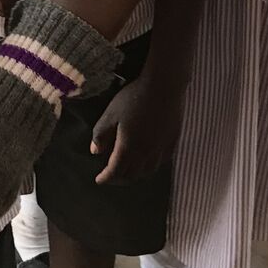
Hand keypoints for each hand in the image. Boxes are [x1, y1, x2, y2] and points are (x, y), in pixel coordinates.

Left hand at [89, 68, 181, 182]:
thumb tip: (95, 152)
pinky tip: (146, 161)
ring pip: (147, 172)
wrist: (164, 86)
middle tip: (111, 176)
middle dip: (119, 179)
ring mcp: (161, 149)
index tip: (99, 180)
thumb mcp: (110, 114)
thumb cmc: (133, 97)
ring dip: (135, 175)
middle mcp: (146, 153)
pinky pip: (160, 163)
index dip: (106, 178)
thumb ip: (101, 134)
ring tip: (127, 170)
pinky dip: (150, 167)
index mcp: (128, 147)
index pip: (115, 171)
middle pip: (132, 175)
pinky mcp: (172, 142)